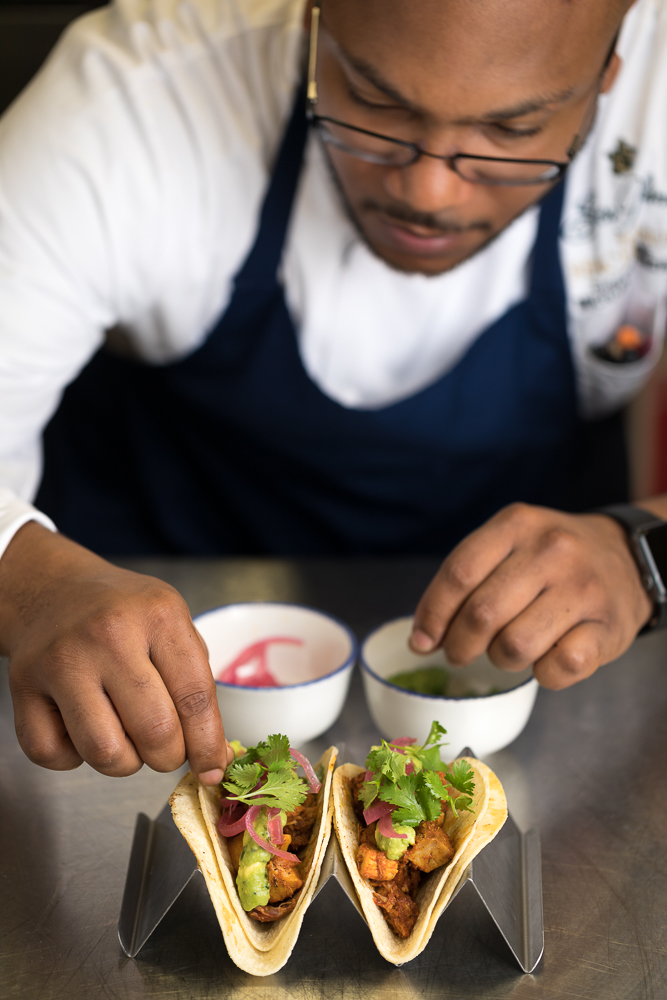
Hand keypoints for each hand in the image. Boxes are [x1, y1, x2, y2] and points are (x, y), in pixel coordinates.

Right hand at [0, 522, 233, 780]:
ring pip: (105, 752)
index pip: (195, 697)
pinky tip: (82, 727)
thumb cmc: (122, 612)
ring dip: (123, 762)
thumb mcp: (172, 623)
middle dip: (168, 757)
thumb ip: (196, 684)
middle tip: (165, 749)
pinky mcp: (24, 685)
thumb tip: (214, 757)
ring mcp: (63, 660)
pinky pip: (54, 754)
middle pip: (154, 731)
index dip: (208, 745)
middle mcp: (110, 635)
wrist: (54, 590)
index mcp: (159, 615)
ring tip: (125, 736)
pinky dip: (73, 756)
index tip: (212, 769)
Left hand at [410, 503, 652, 689]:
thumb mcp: (509, 545)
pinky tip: (545, 658)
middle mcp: (553, 550)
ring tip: (506, 649)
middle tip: (459, 652)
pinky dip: (542, 674)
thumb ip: (464, 581)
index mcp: (517, 524)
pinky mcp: (608, 628)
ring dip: (500, 659)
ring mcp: (584, 589)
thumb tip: (421, 639)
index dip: (433, 615)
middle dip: (459, 645)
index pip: (459, 574)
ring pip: (514, 646)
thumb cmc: (550, 559)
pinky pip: (559, 668)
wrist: (626, 558)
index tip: (423, 641)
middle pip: (482, 614)